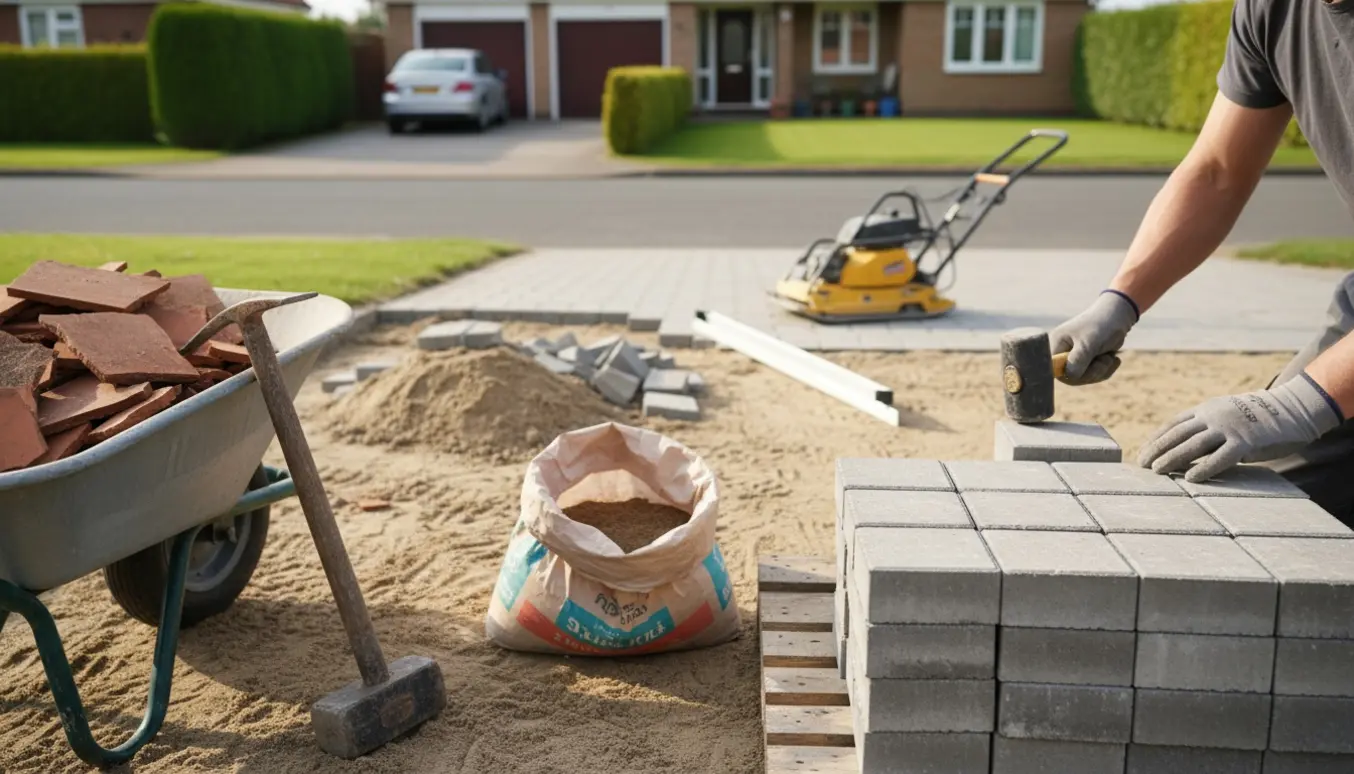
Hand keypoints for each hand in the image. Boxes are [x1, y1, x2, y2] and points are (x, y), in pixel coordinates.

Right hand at [1050, 291, 1139, 384]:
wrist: (1119, 317)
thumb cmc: (1101, 325)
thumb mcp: (1089, 343)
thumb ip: (1078, 360)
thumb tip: (1069, 377)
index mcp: (1055, 344)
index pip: (1052, 369)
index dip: (1067, 374)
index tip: (1084, 367)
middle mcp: (1062, 353)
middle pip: (1069, 377)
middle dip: (1091, 372)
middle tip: (1104, 360)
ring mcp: (1074, 358)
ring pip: (1084, 378)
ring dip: (1101, 370)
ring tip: (1109, 356)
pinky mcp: (1086, 362)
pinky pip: (1093, 376)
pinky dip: (1105, 370)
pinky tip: (1112, 359)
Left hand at [1137, 373, 1343, 481]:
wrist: (1294, 408)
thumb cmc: (1259, 418)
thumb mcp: (1227, 415)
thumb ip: (1208, 428)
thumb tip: (1187, 449)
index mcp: (1207, 409)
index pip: (1174, 424)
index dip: (1157, 439)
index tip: (1142, 452)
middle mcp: (1213, 416)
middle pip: (1178, 434)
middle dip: (1157, 449)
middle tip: (1141, 464)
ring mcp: (1229, 428)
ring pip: (1194, 444)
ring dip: (1172, 458)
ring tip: (1157, 471)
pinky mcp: (1247, 442)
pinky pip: (1221, 456)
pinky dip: (1204, 468)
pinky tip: (1190, 478)